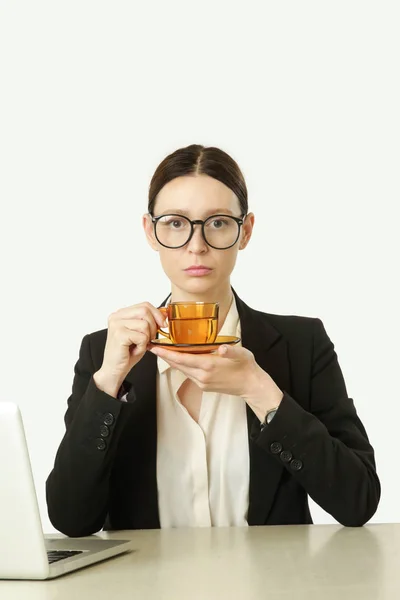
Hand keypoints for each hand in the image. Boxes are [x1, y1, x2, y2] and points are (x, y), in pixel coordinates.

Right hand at [94, 302, 165, 396]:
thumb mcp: (140, 333)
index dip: (157, 314)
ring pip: (145, 324)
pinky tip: (134, 350)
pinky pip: (142, 336)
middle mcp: (116, 316)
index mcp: (120, 314)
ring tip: (139, 345)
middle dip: (154, 325)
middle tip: (151, 338)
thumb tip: (164, 314)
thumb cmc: (127, 353)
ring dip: (147, 338)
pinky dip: (142, 346)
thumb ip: (148, 321)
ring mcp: (116, 325)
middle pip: (145, 310)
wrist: (114, 369)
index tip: (163, 324)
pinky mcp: (119, 335)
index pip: (144, 305)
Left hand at [150, 343, 282, 420]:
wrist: (251, 385)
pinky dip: (182, 366)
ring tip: (163, 351)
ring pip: (183, 370)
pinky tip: (180, 359)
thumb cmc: (246, 367)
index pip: (182, 359)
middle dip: (165, 356)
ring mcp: (202, 382)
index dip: (167, 353)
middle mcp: (202, 376)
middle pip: (178, 365)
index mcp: (209, 366)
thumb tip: (222, 348)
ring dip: (173, 361)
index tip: (156, 348)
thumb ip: (230, 350)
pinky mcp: (204, 386)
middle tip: (154, 347)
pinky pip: (189, 374)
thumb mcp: (241, 353)